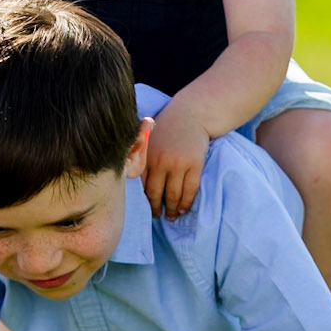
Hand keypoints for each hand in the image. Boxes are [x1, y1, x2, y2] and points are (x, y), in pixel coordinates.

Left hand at [144, 101, 210, 218]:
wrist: (191, 114)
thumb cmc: (168, 129)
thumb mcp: (149, 140)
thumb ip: (142, 159)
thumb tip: (134, 184)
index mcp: (146, 157)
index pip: (142, 186)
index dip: (143, 201)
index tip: (144, 209)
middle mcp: (160, 162)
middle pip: (156, 194)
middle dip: (156, 209)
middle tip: (157, 216)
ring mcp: (178, 164)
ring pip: (174, 195)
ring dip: (173, 209)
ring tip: (172, 216)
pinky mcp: (195, 164)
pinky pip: (190, 190)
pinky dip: (187, 202)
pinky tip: (184, 209)